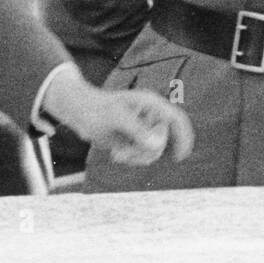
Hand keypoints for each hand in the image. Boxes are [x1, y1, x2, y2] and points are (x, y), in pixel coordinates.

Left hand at [44, 68, 194, 165]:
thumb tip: (158, 146)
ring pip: (153, 152)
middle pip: (162, 141)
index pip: (177, 119)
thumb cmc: (96, 108)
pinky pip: (142, 156)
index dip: (184, 137)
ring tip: (116, 155)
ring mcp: (143, 128)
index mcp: (151, 103)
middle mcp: (150, 116)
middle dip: (143, 152)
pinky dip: (131, 158)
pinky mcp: (135, 139)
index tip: (180, 156)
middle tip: (121, 154)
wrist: (78, 112)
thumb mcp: (116, 119)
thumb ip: (138, 131)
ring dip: (135, 157)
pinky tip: (116, 154)